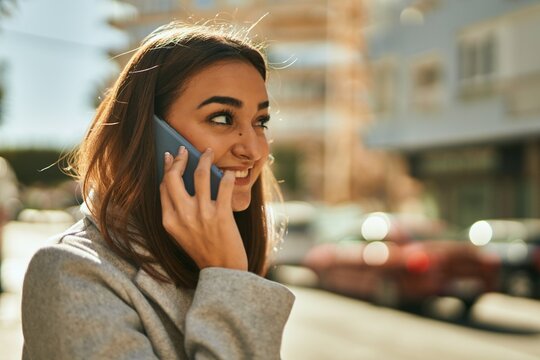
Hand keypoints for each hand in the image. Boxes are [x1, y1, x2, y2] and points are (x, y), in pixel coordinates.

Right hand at [159, 146, 247, 270]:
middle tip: (185, 150)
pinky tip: (229, 172)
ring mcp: (202, 215)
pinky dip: (227, 175)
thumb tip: (183, 183)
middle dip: (179, 159)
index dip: (167, 169)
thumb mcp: (181, 234)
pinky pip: (224, 186)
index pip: (163, 187)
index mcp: (169, 221)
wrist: (223, 271)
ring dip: (204, 159)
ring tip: (208, 152)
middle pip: (174, 178)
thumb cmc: (203, 250)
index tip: (170, 157)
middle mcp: (183, 216)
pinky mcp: (221, 215)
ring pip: (200, 175)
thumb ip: (178, 212)